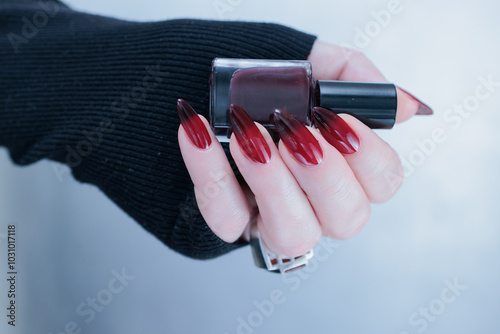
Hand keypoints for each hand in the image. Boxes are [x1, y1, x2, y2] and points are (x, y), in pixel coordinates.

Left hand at [177, 40, 431, 256]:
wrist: (204, 84)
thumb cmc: (265, 83)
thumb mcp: (313, 67)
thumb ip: (355, 82)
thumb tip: (405, 105)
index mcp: (345, 168)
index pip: (382, 183)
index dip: (368, 157)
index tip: (337, 118)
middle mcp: (316, 204)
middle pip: (346, 218)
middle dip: (325, 175)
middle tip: (296, 131)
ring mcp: (273, 218)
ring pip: (292, 233)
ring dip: (273, 181)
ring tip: (248, 135)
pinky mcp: (229, 222)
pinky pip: (224, 217)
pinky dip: (210, 172)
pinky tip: (198, 131)